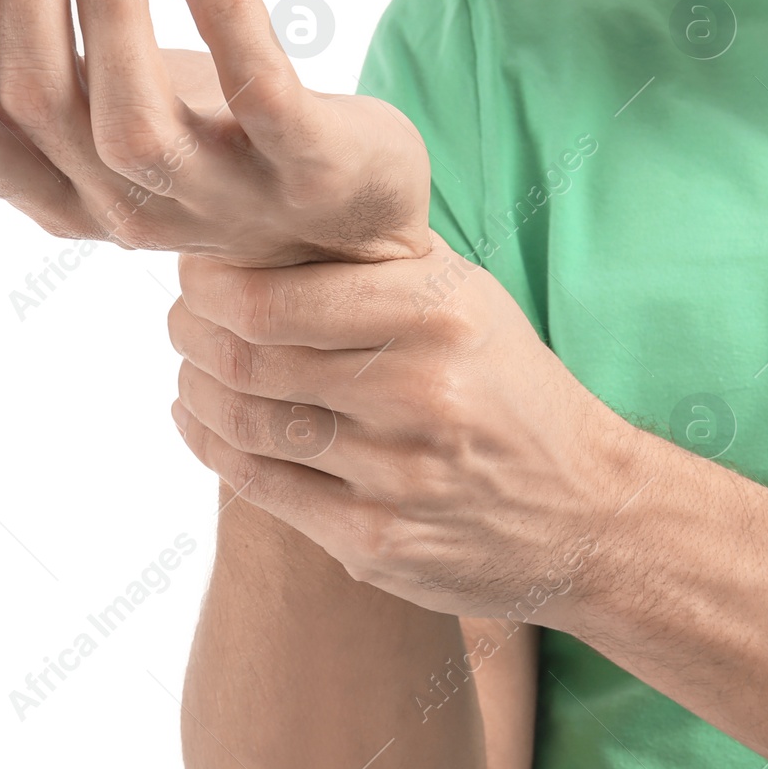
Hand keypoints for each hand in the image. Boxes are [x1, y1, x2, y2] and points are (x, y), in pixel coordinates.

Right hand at [0, 0, 430, 265]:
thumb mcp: (88, 121)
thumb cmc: (205, 153)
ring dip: (111, 7)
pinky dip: (232, 26)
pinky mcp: (306, 171)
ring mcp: (217, 198)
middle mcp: (122, 208)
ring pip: (130, 119)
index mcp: (55, 193)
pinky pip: (264, 103)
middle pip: (38, 100)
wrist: (352, 227)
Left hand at [166, 231, 657, 619]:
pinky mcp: (377, 543)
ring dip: (195, 389)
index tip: (196, 274)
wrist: (586, 514)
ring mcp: (397, 477)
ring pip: (246, 424)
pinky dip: (212, 447)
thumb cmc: (512, 389)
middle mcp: (421, 394)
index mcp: (440, 315)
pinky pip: (259, 488)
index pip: (276, 297)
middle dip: (191, 333)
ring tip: (192, 368)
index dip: (210, 285)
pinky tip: (204, 422)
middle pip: (248, 359)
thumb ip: (378, 264)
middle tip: (180, 319)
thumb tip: (261, 225)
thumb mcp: (470, 301)